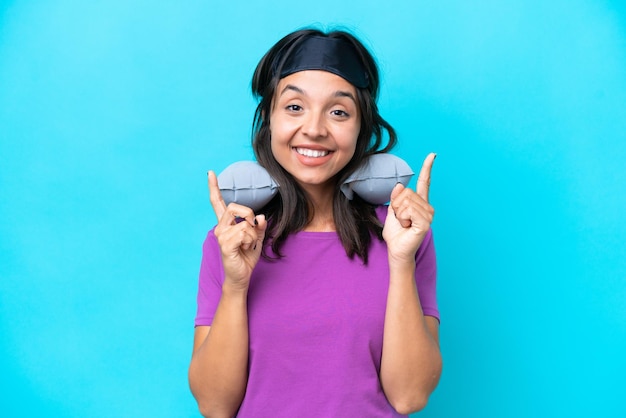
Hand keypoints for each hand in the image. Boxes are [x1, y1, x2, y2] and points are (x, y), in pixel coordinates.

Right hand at [208, 171, 267, 289]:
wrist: (242, 276)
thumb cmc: (246, 256)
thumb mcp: (257, 238)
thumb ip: (259, 225)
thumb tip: (260, 216)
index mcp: (226, 224)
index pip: (218, 202)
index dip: (214, 187)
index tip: (211, 173)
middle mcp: (220, 227)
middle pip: (234, 207)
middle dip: (249, 214)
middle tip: (253, 228)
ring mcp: (221, 236)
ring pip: (244, 223)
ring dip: (252, 234)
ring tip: (247, 245)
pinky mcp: (225, 245)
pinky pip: (243, 233)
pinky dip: (250, 240)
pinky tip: (245, 248)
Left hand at [382, 153, 435, 263]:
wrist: (397, 250)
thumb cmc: (395, 234)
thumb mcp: (392, 211)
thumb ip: (396, 198)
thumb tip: (400, 185)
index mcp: (419, 203)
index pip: (424, 182)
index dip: (427, 168)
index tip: (432, 155)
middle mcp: (427, 207)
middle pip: (406, 193)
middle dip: (396, 206)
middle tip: (401, 220)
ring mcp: (428, 215)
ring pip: (405, 202)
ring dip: (399, 214)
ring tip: (404, 224)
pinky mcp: (425, 223)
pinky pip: (408, 211)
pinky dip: (402, 219)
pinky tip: (407, 227)